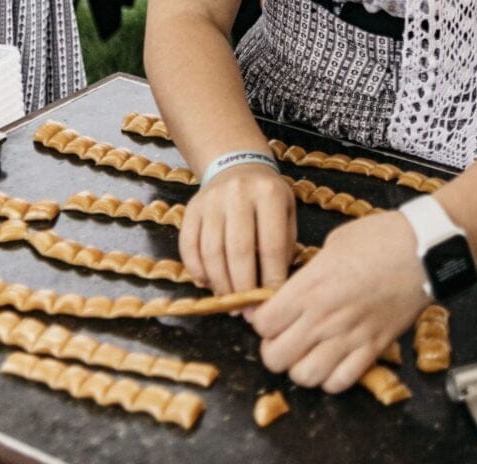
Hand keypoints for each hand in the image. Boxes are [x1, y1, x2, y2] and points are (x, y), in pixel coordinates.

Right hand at [178, 164, 295, 294]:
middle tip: (248, 311)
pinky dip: (197, 271)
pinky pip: (188, 246)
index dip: (271, 278)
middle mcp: (238, 193)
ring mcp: (211, 200)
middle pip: (238, 251)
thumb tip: (272, 292)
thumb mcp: (287, 211)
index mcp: (269, 193)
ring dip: (221, 284)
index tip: (272, 302)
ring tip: (231, 302)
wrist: (238, 165)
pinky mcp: (191, 208)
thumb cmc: (267, 198)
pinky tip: (209, 284)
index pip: (272, 245)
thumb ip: (283, 246)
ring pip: (211, 252)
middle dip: (243, 288)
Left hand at [249, 209, 427, 392]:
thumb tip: (297, 289)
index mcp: (310, 285)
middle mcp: (324, 317)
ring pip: (304, 376)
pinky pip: (339, 382)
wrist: (423, 249)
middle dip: (273, 348)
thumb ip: (310, 272)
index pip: (264, 323)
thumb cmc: (380, 237)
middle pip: (275, 357)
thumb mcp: (333, 243)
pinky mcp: (373, 349)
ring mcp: (349, 337)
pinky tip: (333, 360)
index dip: (261, 320)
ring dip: (300, 367)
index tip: (268, 314)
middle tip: (283, 336)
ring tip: (307, 352)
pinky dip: (330, 378)